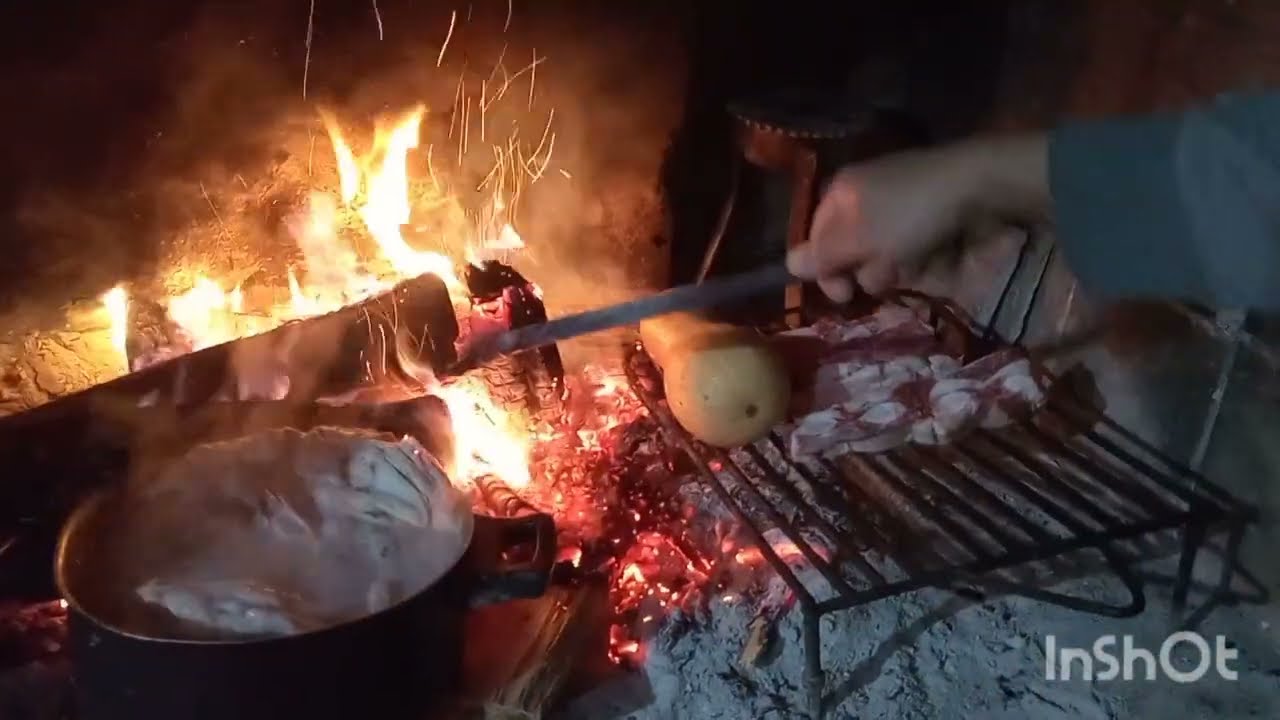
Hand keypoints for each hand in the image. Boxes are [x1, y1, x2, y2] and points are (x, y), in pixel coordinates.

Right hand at [786, 134, 1049, 300]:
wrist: (978, 184)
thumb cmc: (909, 213)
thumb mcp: (859, 239)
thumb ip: (822, 256)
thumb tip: (788, 266)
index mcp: (840, 194)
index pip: (816, 241)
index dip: (825, 272)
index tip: (845, 298)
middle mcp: (863, 194)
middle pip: (851, 249)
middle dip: (867, 270)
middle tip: (890, 276)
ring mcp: (898, 199)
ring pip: (883, 251)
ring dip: (897, 266)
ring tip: (920, 263)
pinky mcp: (929, 208)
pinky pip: (913, 242)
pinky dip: (921, 254)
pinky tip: (938, 256)